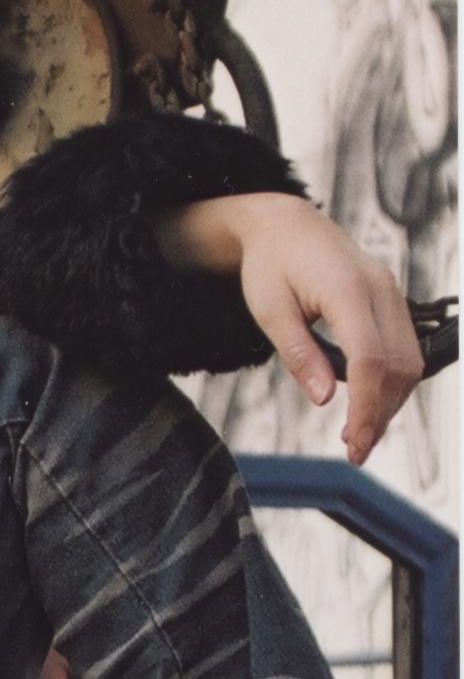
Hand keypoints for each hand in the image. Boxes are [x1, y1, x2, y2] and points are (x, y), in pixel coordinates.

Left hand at [159, 192, 422, 462]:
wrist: (287, 225)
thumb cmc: (270, 266)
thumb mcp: (270, 311)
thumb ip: (298, 354)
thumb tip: (326, 399)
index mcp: (348, 290)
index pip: (369, 359)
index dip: (366, 406)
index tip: (354, 443)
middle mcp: (381, 289)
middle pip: (397, 365)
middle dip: (381, 414)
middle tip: (355, 453)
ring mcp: (391, 294)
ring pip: (409, 360)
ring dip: (391, 402)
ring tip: (360, 437)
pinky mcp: (391, 301)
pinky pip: (404, 348)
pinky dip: (392, 383)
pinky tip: (369, 406)